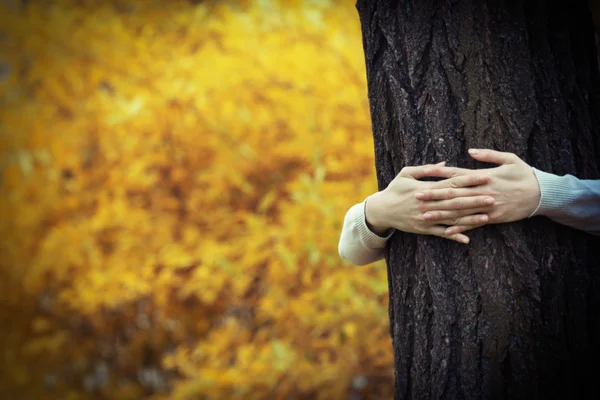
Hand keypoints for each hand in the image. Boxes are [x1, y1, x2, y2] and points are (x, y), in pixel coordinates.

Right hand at [365, 162, 494, 243]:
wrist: (380, 210)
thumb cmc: (394, 189)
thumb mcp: (406, 173)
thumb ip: (426, 169)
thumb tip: (445, 164)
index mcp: (425, 188)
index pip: (451, 183)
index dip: (469, 181)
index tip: (484, 177)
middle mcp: (427, 204)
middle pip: (455, 201)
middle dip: (474, 200)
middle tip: (493, 197)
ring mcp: (426, 218)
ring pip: (451, 218)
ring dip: (469, 218)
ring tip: (487, 217)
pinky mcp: (423, 229)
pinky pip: (441, 233)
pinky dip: (454, 236)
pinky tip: (467, 239)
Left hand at [415, 149, 541, 234]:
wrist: (542, 194)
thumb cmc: (525, 174)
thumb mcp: (509, 158)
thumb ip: (488, 155)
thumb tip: (470, 151)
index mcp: (484, 176)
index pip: (457, 174)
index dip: (440, 175)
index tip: (425, 174)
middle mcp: (482, 191)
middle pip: (454, 194)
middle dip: (434, 195)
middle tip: (416, 197)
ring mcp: (487, 206)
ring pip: (460, 210)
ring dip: (442, 213)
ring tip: (425, 215)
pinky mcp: (493, 217)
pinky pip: (474, 224)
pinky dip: (460, 227)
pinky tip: (447, 231)